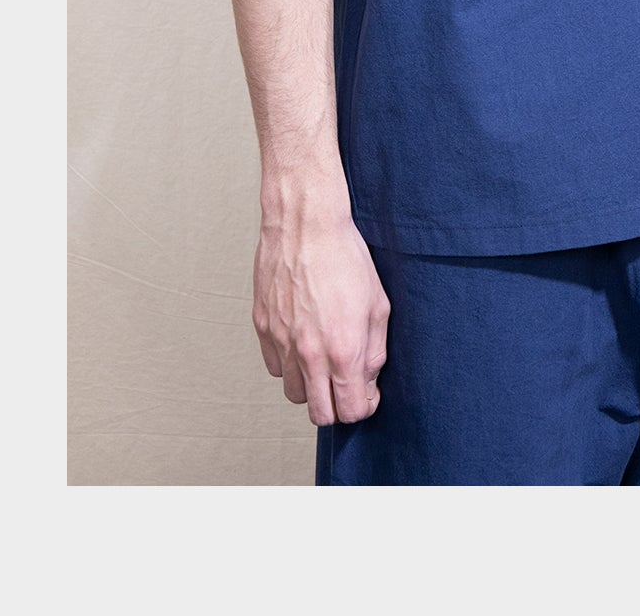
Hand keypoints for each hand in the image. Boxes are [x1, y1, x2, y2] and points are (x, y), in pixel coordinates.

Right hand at [251, 175, 390, 424]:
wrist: (305, 225)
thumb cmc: (346, 259)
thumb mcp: (377, 305)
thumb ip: (374, 351)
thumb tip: (367, 381)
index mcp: (344, 350)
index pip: (350, 411)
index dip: (362, 407)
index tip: (365, 392)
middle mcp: (309, 353)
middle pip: (319, 414)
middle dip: (336, 406)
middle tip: (344, 383)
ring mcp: (282, 342)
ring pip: (293, 394)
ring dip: (310, 386)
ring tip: (322, 360)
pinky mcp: (262, 327)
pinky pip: (274, 367)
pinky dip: (288, 364)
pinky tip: (302, 341)